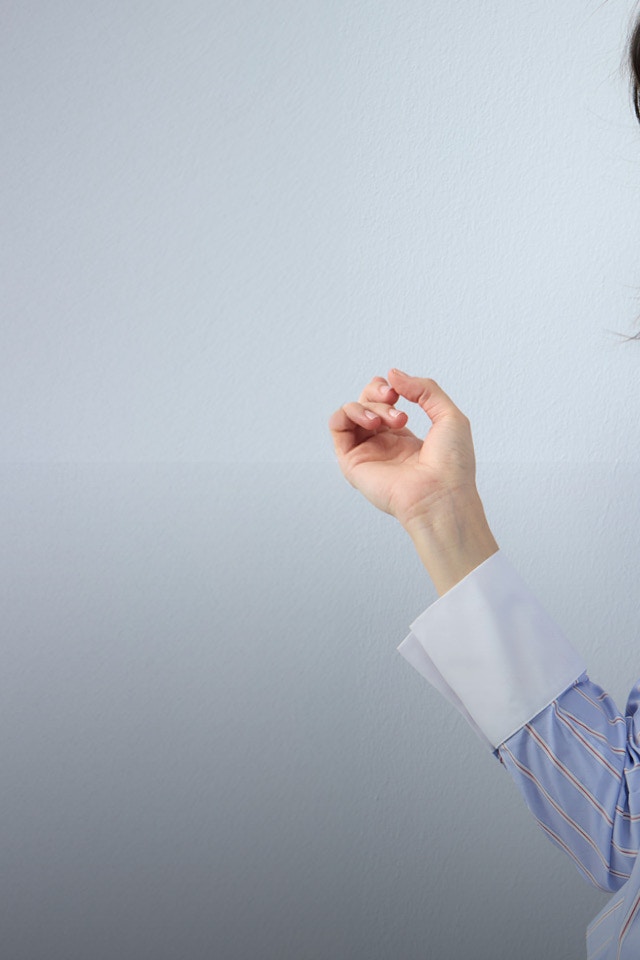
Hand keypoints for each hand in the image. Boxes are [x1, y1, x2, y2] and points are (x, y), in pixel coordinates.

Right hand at [328, 369, 477, 530]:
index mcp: (403, 436)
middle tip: (393, 399)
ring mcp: (366, 452)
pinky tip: (371, 422)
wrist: (442, 495)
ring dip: (365, 405)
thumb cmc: (452, 466)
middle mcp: (382, 444)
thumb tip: (393, 375)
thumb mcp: (449, 415)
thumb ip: (424, 389)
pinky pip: (337, 427)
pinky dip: (348, 413)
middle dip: (377, 392)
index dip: (389, 388)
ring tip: (386, 420)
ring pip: (349, 412)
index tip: (401, 392)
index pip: (383, 402)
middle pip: (365, 402)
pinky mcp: (352, 462)